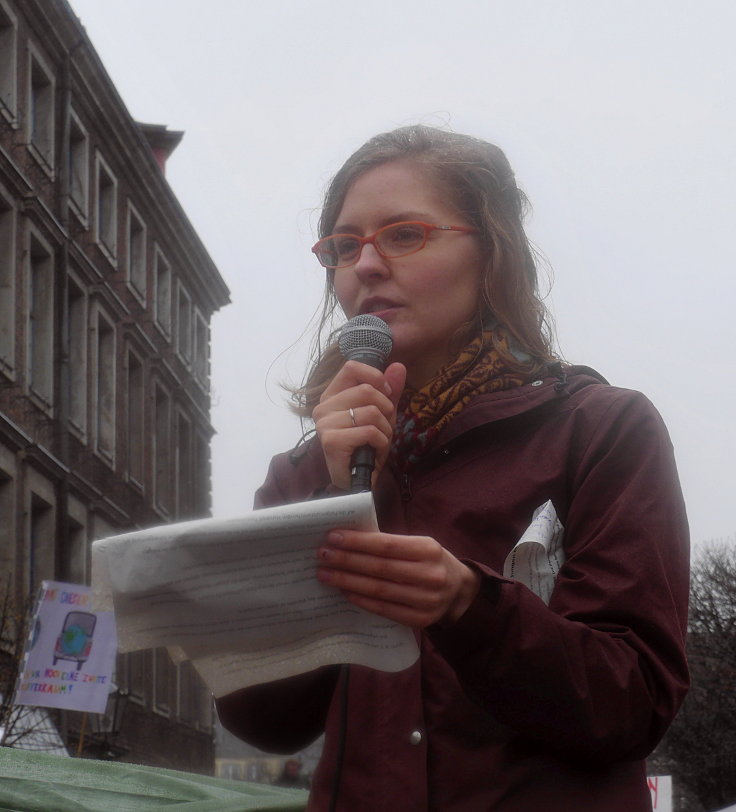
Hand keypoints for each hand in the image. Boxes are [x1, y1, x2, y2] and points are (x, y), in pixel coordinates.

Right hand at [312, 360, 406, 490]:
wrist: (359, 481)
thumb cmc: (368, 445)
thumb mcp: (383, 414)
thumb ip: (389, 390)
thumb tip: (398, 366)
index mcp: (332, 395)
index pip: (351, 367)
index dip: (375, 377)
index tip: (386, 394)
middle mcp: (323, 407)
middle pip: (366, 390)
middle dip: (386, 410)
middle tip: (383, 427)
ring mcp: (324, 424)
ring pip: (371, 412)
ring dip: (385, 430)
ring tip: (378, 441)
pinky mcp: (330, 441)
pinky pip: (369, 431)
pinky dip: (381, 442)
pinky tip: (374, 451)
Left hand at [316, 529, 480, 627]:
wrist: (459, 591)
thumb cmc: (430, 561)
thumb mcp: (419, 545)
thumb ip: (390, 543)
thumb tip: (349, 539)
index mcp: (429, 549)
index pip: (386, 545)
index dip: (358, 542)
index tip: (333, 537)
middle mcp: (430, 575)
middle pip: (379, 568)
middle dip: (347, 561)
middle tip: (322, 555)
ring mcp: (426, 600)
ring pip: (378, 590)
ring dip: (348, 581)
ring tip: (326, 574)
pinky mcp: (420, 619)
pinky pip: (384, 610)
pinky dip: (361, 600)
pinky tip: (344, 591)